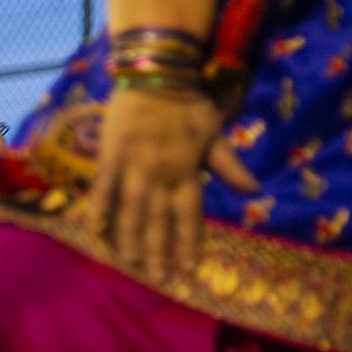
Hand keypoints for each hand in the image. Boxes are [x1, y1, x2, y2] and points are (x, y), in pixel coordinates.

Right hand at [88, 87, 257, 282]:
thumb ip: (229, 166)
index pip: (189, 216)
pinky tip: (96, 230)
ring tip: (129, 263)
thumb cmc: (189, 104)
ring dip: (130, 238)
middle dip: (158, 251)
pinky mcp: (110, 154)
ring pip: (131, 209)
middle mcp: (161, 174)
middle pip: (158, 220)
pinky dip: (100, 208)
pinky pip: (104, 186)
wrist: (158, 72)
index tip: (188, 270)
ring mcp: (133, 165)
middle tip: (157, 279)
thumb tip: (254, 192)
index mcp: (187, 171)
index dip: (188, 244)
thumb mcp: (215, 134)